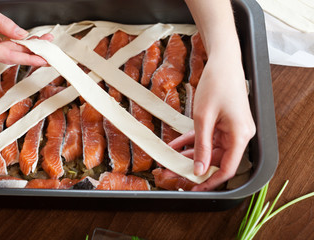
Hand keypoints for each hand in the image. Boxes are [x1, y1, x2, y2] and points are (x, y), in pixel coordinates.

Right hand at [0, 0, 51, 65]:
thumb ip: (3, 23)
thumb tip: (22, 34)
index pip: (7, 56)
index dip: (27, 59)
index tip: (42, 60)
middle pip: (9, 55)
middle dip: (30, 50)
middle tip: (47, 45)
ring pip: (6, 52)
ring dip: (24, 47)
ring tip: (41, 41)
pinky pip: (0, 48)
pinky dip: (14, 44)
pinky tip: (27, 41)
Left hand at [169, 55, 255, 190]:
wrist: (222, 61)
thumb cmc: (217, 84)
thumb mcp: (204, 118)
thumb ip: (202, 146)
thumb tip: (199, 169)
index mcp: (240, 136)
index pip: (227, 168)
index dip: (210, 181)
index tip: (194, 188)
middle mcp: (239, 135)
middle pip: (216, 160)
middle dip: (195, 167)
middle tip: (175, 172)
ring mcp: (231, 129)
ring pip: (209, 149)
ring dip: (190, 154)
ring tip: (171, 160)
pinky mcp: (224, 123)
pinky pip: (207, 137)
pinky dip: (192, 141)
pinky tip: (175, 146)